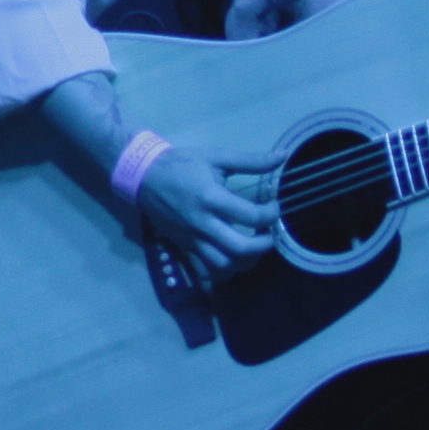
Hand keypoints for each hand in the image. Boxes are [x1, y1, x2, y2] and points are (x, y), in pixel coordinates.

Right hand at [120, 145, 285, 284]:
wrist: (145, 176)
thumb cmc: (183, 164)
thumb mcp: (217, 156)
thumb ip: (251, 161)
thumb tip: (283, 157)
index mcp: (211, 197)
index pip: (251, 216)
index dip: (272, 214)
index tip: (274, 207)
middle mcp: (203, 223)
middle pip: (240, 248)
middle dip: (264, 245)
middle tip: (270, 234)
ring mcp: (193, 239)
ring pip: (224, 265)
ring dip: (246, 262)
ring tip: (254, 248)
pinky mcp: (185, 247)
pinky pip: (206, 271)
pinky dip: (224, 273)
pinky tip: (233, 260)